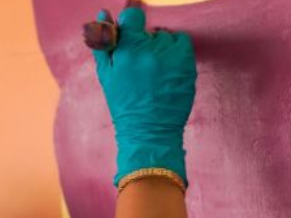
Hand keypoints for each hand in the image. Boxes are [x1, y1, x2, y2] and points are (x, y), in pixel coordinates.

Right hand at [90, 4, 196, 187]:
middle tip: (139, 68)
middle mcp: (150, 51)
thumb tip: (104, 13)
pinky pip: (181, 41)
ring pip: (165, 36)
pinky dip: (175, 51)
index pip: (132, 15)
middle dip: (143, 43)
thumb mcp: (106, 75)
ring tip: (153, 73)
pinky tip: (167, 69)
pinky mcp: (187, 62)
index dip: (131, 21)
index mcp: (126, 51)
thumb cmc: (124, 104)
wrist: (148, 131)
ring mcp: (171, 56)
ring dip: (159, 48)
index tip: (131, 30)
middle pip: (149, 30)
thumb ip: (104, 43)